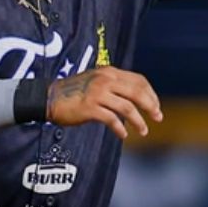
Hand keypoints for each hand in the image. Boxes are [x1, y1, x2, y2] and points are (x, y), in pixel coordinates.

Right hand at [46, 66, 162, 139]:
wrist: (49, 97)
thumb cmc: (74, 92)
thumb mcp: (96, 81)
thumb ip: (114, 85)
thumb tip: (135, 98)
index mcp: (109, 72)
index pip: (139, 80)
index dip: (151, 94)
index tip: (156, 106)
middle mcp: (105, 80)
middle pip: (137, 92)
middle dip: (151, 106)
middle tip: (158, 117)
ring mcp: (98, 93)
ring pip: (128, 107)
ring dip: (139, 121)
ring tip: (144, 131)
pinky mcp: (90, 108)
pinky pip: (112, 119)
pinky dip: (121, 128)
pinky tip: (124, 135)